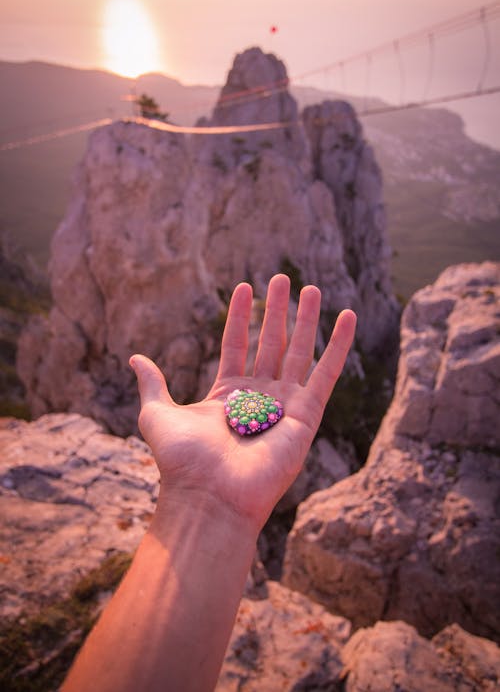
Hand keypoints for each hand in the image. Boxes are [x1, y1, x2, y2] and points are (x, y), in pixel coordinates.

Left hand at [130, 274, 355, 531]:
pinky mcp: (307, 415)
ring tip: (312, 288)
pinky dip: (339, 346)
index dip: (240, 316)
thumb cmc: (182, 461)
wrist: (208, 495)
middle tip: (281, 278)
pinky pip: (327, 374)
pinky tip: (348, 318)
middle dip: (276, 311)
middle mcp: (259, 397)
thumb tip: (135, 359)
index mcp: (228, 395)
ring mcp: (285, 405)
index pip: (237, 344)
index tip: (243, 287)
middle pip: (271, 344)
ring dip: (307, 320)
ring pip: (300, 352)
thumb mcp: (157, 414)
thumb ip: (153, 384)